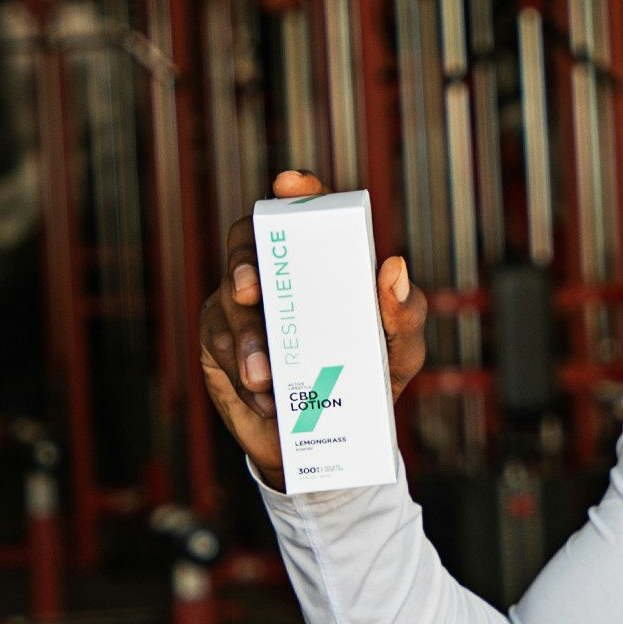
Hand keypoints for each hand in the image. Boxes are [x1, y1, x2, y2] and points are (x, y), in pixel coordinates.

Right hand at [198, 169, 429, 491]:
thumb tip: (393, 267)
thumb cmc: (372, 377)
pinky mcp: (218, 344)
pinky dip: (241, 372)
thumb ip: (404, 314)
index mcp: (320, 266)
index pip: (304, 216)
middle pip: (245, 246)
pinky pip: (218, 347)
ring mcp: (241, 309)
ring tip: (264, 378)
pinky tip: (265, 397)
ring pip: (226, 306)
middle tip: (251, 288)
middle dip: (244, 263)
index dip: (297, 192)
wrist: (336, 441)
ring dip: (246, 341)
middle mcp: (276, 277)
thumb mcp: (401, 350)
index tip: (289, 182)